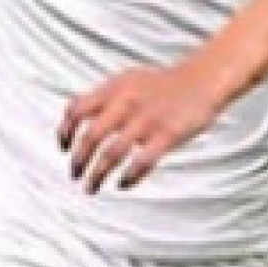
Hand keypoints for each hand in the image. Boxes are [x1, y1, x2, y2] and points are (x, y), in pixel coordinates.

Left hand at [59, 57, 231, 194]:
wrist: (203, 80)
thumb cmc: (165, 83)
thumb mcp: (128, 79)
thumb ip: (104, 97)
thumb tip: (77, 117)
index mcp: (113, 89)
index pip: (76, 111)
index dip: (65, 132)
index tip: (64, 149)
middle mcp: (125, 104)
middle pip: (91, 137)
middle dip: (78, 161)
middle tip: (75, 175)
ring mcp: (146, 120)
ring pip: (112, 154)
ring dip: (97, 175)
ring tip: (92, 187)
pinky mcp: (167, 135)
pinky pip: (141, 162)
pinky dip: (129, 177)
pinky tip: (123, 184)